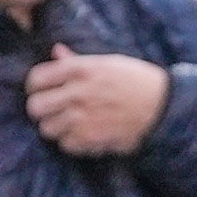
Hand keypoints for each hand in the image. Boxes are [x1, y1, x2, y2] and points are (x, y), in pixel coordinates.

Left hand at [23, 46, 173, 157]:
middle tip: (51, 110)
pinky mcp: (90, 139)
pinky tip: (84, 133)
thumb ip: (76, 61)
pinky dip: (71, 142)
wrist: (162, 106)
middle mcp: (78, 93)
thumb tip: (55, 52)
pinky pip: (64, 144)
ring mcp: (83, 117)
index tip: (43, 90)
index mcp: (81, 69)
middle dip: (41, 109)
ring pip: (46, 128)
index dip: (36, 86)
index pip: (36, 78)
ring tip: (70, 123)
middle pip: (35, 107)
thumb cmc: (135, 81)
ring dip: (55, 127)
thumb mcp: (108, 63)